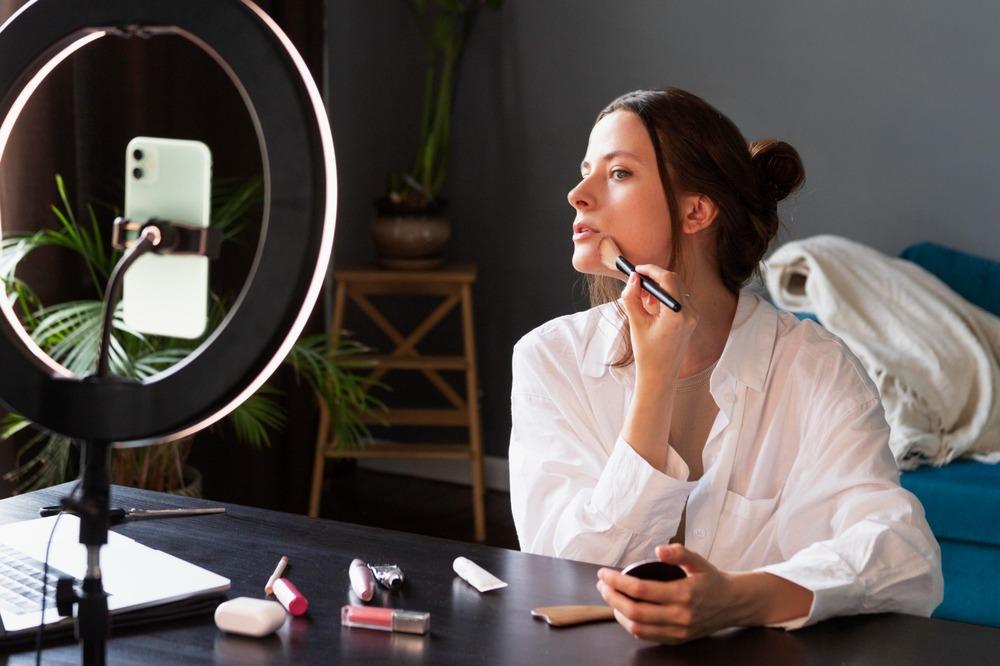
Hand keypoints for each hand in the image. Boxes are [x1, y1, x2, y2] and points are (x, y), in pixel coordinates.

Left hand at [595, 543, 749, 643]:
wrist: (733, 603)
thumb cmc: (712, 579)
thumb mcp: (698, 560)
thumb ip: (679, 552)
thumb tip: (659, 549)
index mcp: (684, 594)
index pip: (640, 589)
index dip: (617, 581)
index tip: (604, 573)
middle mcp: (680, 616)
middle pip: (634, 611)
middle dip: (612, 597)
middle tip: (602, 585)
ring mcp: (678, 631)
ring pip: (637, 627)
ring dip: (618, 612)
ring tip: (610, 596)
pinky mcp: (677, 640)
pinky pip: (647, 636)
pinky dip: (630, 624)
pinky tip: (624, 611)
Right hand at [620, 265, 696, 383]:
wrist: (660, 375)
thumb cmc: (647, 353)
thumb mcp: (636, 323)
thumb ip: (632, 297)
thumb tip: (633, 278)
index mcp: (676, 314)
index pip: (667, 279)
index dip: (651, 270)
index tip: (636, 270)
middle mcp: (690, 313)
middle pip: (674, 280)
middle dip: (655, 277)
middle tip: (637, 283)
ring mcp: (693, 316)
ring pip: (677, 288)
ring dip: (660, 287)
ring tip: (642, 298)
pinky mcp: (692, 319)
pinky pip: (680, 298)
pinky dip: (666, 296)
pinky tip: (652, 306)